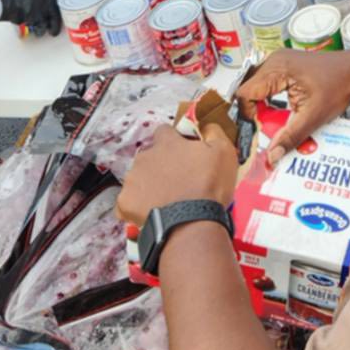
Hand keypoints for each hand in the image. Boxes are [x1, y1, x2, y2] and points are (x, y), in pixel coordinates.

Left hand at [117, 123, 237, 227]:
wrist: (191, 223)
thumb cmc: (209, 186)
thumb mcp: (224, 152)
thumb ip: (213, 132)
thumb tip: (206, 126)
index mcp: (167, 143)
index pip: (164, 132)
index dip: (173, 141)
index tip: (183, 153)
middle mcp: (145, 157)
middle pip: (150, 156)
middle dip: (161, 165)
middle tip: (178, 181)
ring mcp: (132, 180)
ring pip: (139, 178)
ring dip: (150, 185)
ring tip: (167, 201)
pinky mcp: (125, 202)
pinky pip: (128, 201)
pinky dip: (138, 206)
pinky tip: (152, 213)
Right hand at [237, 50, 349, 165]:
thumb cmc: (338, 86)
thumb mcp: (312, 117)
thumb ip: (289, 137)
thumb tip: (272, 156)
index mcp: (277, 69)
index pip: (245, 93)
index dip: (247, 115)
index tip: (255, 131)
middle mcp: (274, 61)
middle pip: (248, 90)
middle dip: (253, 112)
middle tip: (264, 128)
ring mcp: (278, 62)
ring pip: (255, 88)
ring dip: (260, 106)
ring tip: (271, 120)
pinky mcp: (283, 66)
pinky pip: (265, 84)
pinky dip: (267, 99)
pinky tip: (278, 111)